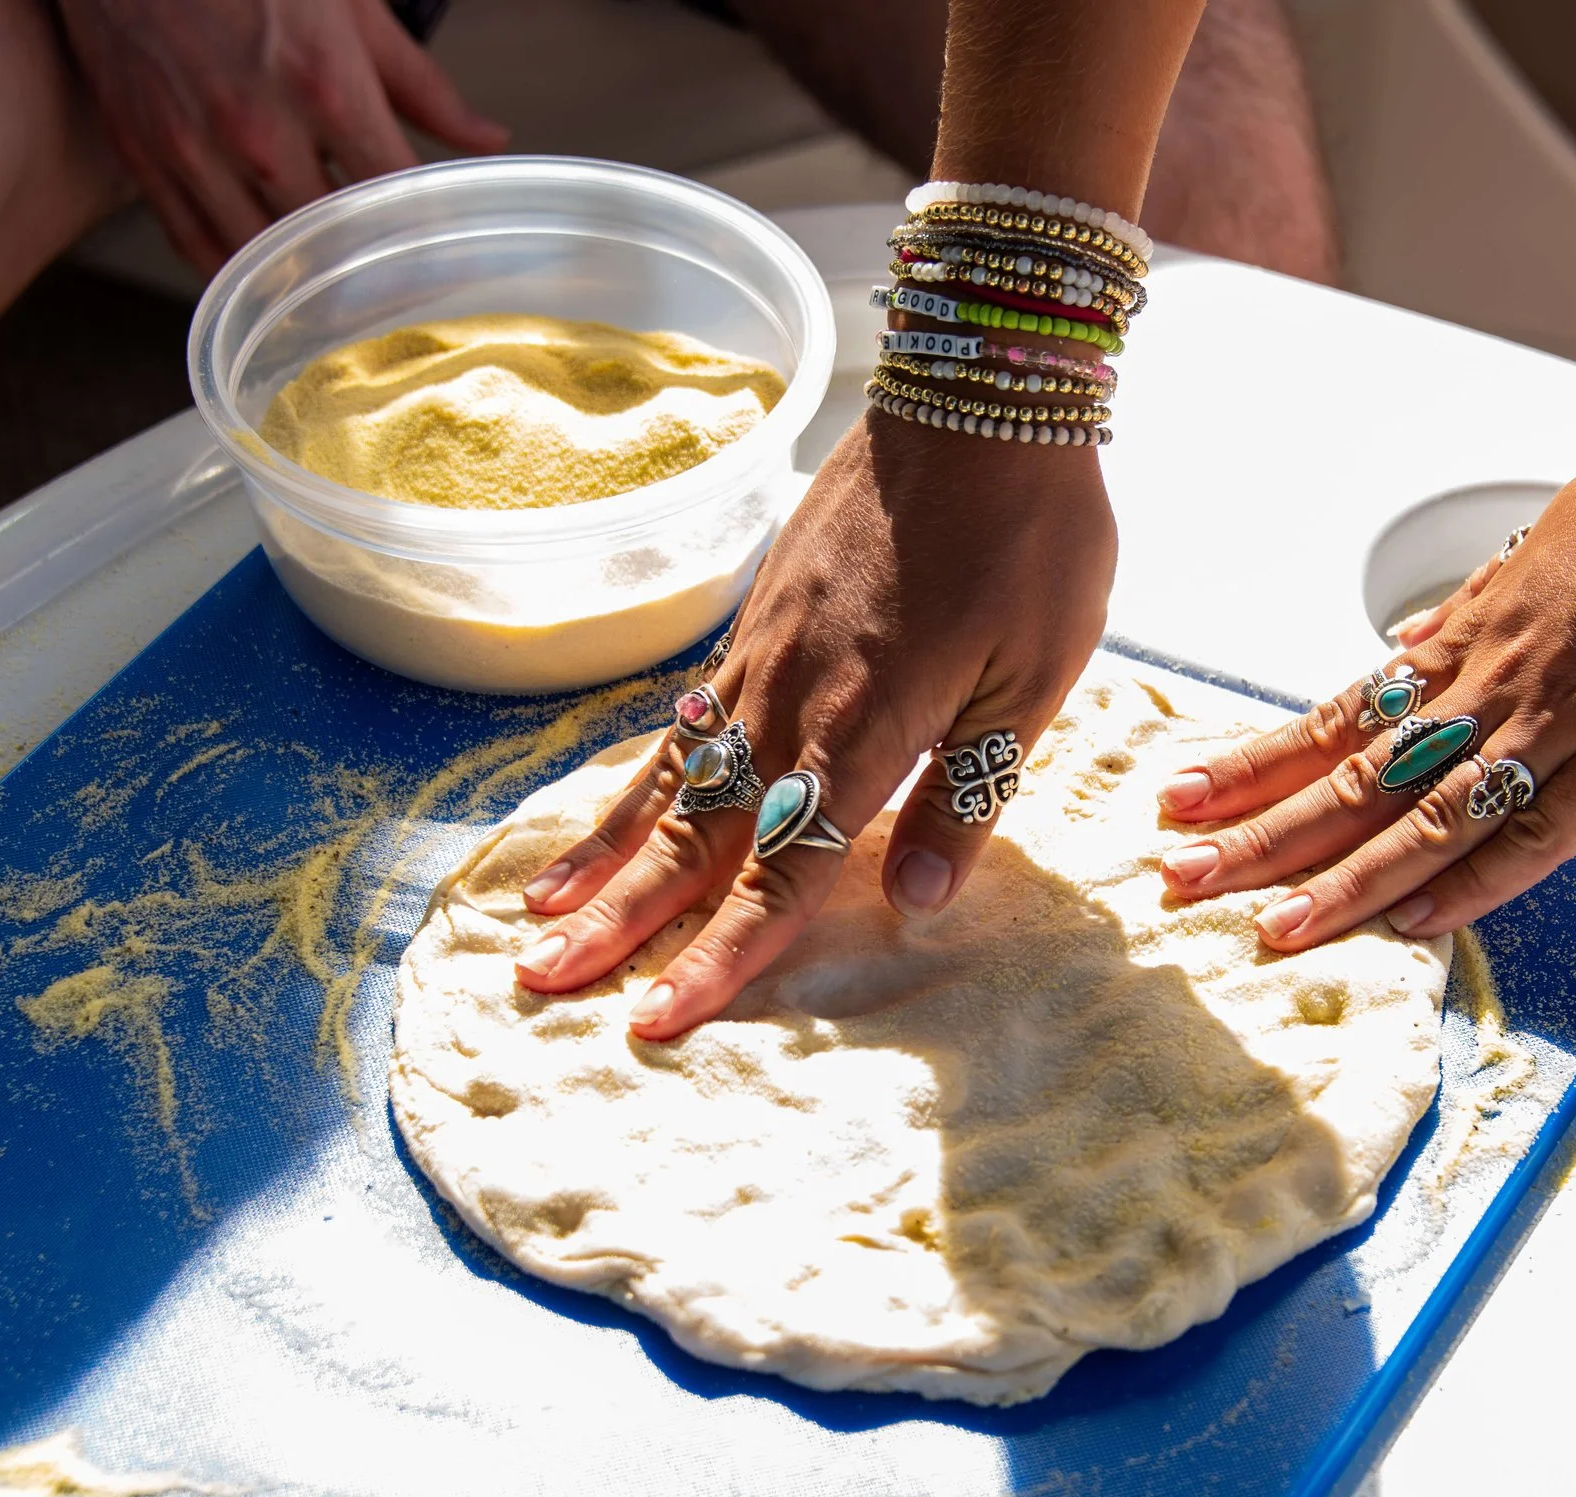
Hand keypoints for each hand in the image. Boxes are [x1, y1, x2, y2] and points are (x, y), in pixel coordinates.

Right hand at [58, 0, 506, 275]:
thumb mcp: (350, 3)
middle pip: (332, 240)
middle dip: (370, 270)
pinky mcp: (143, 155)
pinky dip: (235, 274)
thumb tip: (486, 139)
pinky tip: (264, 281)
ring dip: (302, 284)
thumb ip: (420, 83)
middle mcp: (259, 130)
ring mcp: (194, 149)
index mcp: (324, 84)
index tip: (450, 260)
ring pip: (261, 258)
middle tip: (400, 292)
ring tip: (338, 300)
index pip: (395, 195)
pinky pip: (194, 244)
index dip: (430, 235)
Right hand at [514, 415, 1117, 1040]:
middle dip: (617, 919)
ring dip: (604, 852)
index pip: (782, 871)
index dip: (720, 956)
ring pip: (670, 774)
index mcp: (867, 727)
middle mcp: (793, 698)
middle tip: (538, 983)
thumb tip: (921, 902)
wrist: (979, 396)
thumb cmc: (1032, 536)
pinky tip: (614, 803)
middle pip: (694, 835)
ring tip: (537, 910)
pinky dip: (638, 771)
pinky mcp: (758, 613)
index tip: (654, 1021)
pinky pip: (684, 712)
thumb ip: (971, 791)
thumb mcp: (1037, 673)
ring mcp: (764, 651)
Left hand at [1158, 349, 1575, 946]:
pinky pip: (1538, 830)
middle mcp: (1493, 679)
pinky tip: (1410, 921)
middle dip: (1260, 831)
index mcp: (1472, 633)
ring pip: (1424, 811)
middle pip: (1353, 773)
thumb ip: (1476, 610)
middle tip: (1178, 876)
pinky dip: (1472, 881)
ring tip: (1261, 921)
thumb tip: (1409, 645)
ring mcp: (1558, 715)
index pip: (1338, 717)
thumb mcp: (1544, 543)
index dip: (1259, 765)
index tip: (1191, 797)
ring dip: (1338, 872)